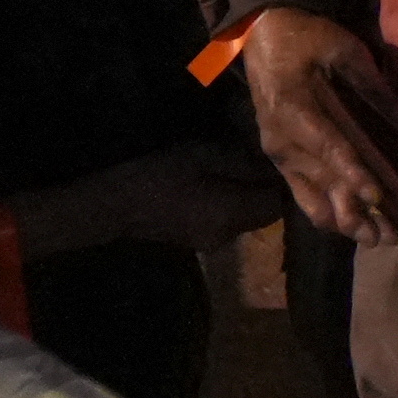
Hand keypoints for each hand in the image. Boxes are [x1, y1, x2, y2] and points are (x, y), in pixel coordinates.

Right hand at [0, 137, 284, 260]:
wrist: (113, 205)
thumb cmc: (157, 175)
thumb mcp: (203, 155)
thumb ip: (243, 161)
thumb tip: (276, 163)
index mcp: (233, 214)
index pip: (279, 203)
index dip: (285, 181)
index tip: (281, 158)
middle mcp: (229, 234)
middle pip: (265, 212)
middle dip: (266, 188)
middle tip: (259, 159)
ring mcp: (212, 241)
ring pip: (247, 217)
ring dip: (247, 195)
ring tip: (237, 167)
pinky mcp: (198, 240)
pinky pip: (228, 220)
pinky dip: (230, 202)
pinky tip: (216, 183)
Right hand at [238, 9, 397, 256]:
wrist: (264, 33)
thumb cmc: (305, 38)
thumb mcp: (342, 48)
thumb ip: (372, 85)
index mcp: (293, 108)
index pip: (328, 148)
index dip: (352, 174)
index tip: (377, 197)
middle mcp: (281, 139)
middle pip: (321, 182)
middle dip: (355, 212)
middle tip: (389, 237)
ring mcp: (279, 153)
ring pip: (310, 196)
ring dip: (343, 221)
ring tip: (377, 241)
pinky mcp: (282, 158)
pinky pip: (303, 192)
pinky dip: (326, 211)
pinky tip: (349, 227)